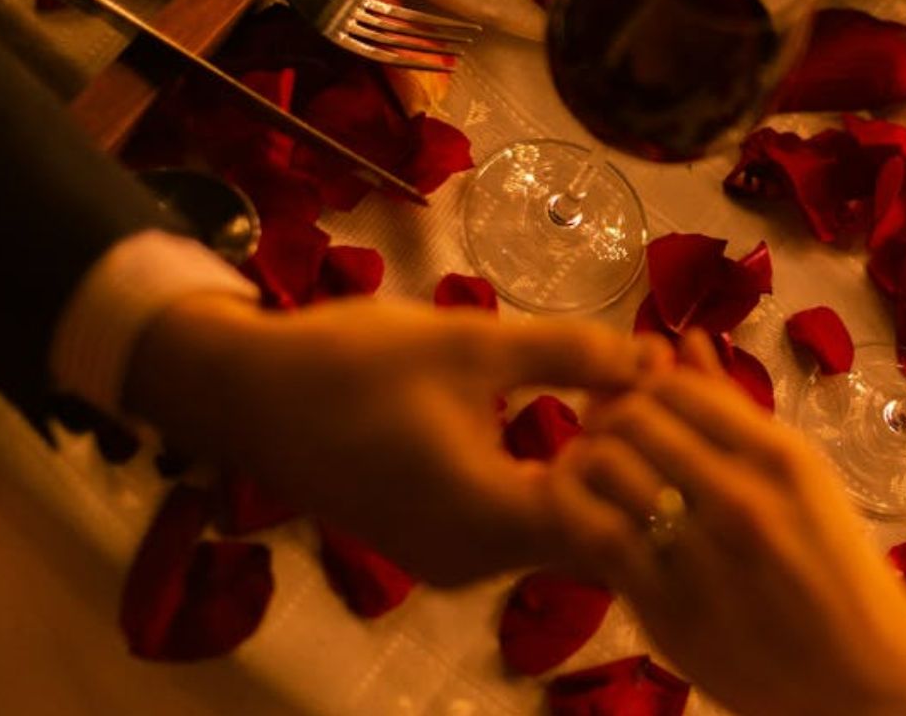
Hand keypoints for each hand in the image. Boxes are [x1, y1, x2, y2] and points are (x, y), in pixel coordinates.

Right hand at [120, 292, 669, 586]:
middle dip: (634, 472)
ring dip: (597, 479)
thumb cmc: (352, 361)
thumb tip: (657, 356)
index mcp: (487, 520)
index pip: (612, 522)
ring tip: (622, 405)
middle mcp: (475, 562)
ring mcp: (454, 561)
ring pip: (560, 536)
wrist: (243, 392)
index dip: (647, 461)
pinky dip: (557, 486)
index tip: (662, 397)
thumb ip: (572, 355)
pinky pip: (522, 529)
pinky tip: (575, 430)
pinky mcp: (439, 546)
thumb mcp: (473, 343)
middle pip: (593, 538)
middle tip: (654, 399)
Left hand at [550, 333, 905, 715]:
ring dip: (585, 463)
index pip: (677, 386)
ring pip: (606, 471)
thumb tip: (688, 341)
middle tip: (600, 435)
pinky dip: (577, 515)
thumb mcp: (803, 479)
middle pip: (633, 419)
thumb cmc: (837, 569)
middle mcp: (741, 499)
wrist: (865, 677)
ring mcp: (703, 557)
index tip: (634, 401)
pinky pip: (597, 539)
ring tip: (591, 477)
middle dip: (605, 418)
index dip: (641, 384)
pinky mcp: (669, 611)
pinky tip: (586, 519)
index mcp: (782, 458)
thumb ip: (737, 411)